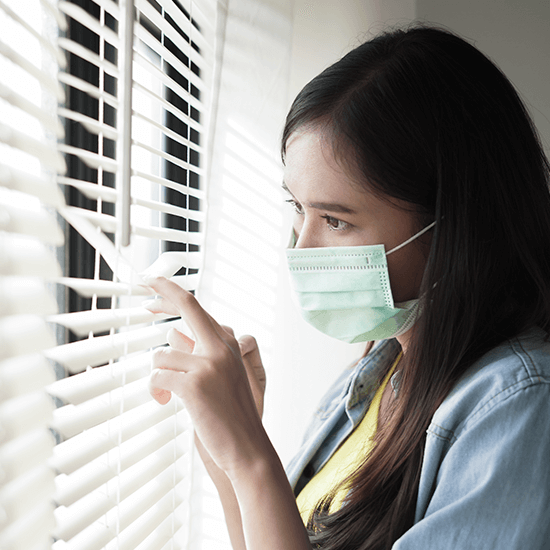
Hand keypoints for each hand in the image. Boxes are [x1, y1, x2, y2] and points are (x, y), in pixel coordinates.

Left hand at [144, 277, 269, 479]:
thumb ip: (202, 352)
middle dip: (162, 294)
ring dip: (158, 375)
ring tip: (165, 393)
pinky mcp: (194, 385)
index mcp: (230, 344)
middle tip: (143, 292)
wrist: (248, 447)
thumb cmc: (232, 414)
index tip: (155, 283)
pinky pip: (158, 377)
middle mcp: (221, 348)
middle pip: (187, 307)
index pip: (197, 308)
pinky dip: (155, 390)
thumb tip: (172, 334)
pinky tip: (163, 401)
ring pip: (163, 354)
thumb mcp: (223, 376)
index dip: (173, 291)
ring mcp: (209, 364)